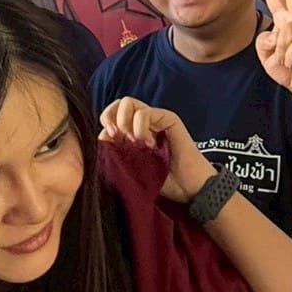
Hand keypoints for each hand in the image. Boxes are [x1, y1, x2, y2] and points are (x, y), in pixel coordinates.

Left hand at [98, 97, 216, 202]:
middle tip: (115, 136)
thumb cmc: (161, 182)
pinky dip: (140, 127)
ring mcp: (155, 118)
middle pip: (117, 103)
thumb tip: (103, 137)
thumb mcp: (130, 169)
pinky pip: (144, 112)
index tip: (107, 144)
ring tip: (134, 142)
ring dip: (124, 122)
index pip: (110, 115)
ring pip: (128, 102)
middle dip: (110, 117)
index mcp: (131, 132)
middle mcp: (142, 122)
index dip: (105, 125)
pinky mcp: (168, 118)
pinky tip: (148, 144)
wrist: (188, 190)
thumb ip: (115, 153)